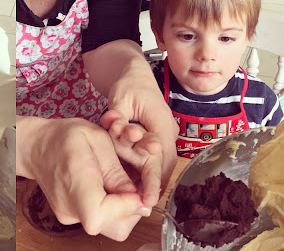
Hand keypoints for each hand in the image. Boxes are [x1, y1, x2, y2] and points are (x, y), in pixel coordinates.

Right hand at [17, 116, 150, 239]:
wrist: (37, 146)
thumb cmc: (63, 137)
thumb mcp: (96, 138)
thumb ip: (116, 170)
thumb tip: (139, 198)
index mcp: (75, 181)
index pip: (101, 213)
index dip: (126, 206)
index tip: (137, 191)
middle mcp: (70, 206)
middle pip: (113, 227)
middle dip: (132, 209)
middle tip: (133, 186)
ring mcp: (70, 215)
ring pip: (111, 227)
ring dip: (123, 209)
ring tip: (118, 183)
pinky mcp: (72, 217)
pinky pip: (100, 221)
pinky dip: (110, 208)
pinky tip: (105, 187)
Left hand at [107, 76, 177, 196]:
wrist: (137, 74)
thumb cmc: (129, 85)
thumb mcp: (120, 98)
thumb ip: (119, 117)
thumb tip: (116, 128)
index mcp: (160, 123)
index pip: (159, 158)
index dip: (153, 180)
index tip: (147, 201)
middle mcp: (167, 132)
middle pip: (163, 166)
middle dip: (152, 187)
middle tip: (139, 209)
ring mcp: (166, 134)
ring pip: (161, 165)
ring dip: (150, 180)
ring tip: (138, 202)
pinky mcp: (160, 136)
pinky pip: (157, 158)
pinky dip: (148, 171)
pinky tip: (136, 185)